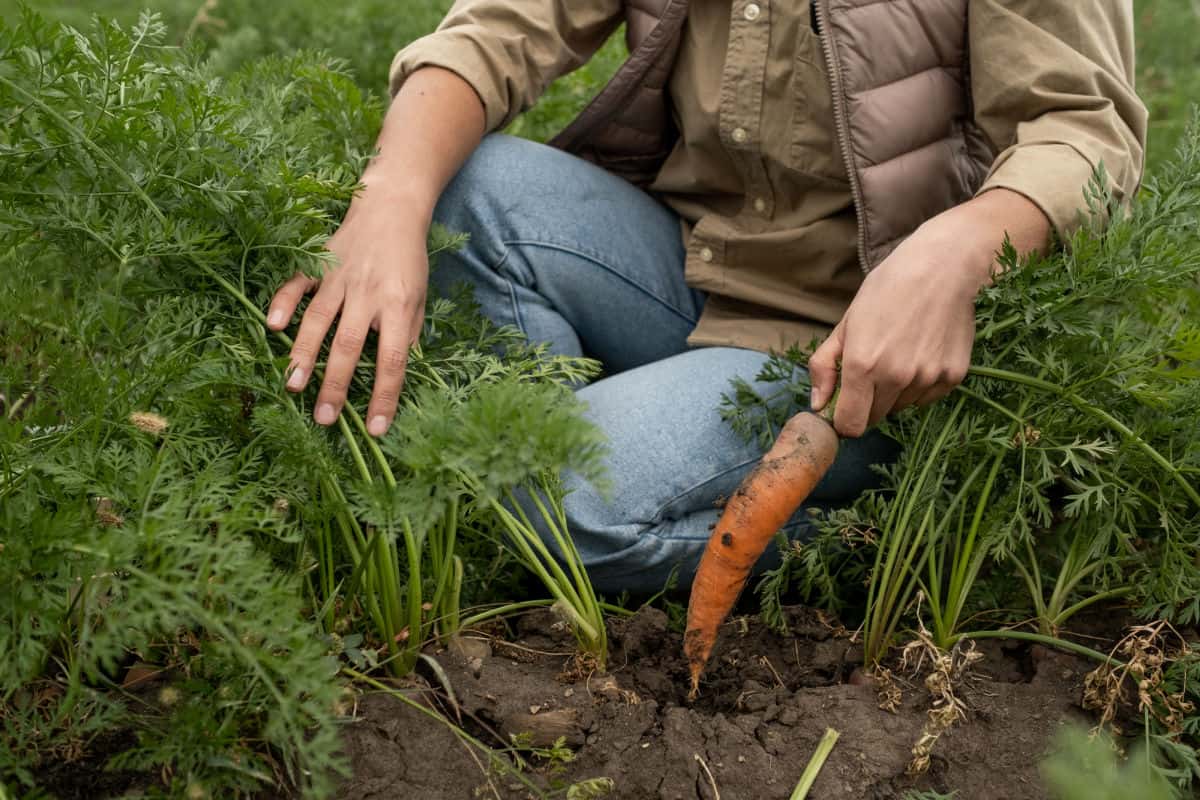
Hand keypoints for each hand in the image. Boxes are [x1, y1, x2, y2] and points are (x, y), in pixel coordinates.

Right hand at [266, 189, 430, 436]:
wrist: (391, 207)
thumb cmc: (409, 259)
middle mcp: (367, 293)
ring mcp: (339, 277)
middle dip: (335, 385)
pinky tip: (271, 325)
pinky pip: (296, 283)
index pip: (392, 360)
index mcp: (398, 305)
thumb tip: (400, 373)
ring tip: (292, 386)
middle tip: (324, 419)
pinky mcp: (317, 262)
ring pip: (318, 320)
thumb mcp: (419, 297)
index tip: (375, 428)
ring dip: (304, 354)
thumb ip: (408, 333)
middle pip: (348, 346)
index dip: (384, 396)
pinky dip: (283, 302)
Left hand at [808, 189, 1050, 437]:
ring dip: (894, 392)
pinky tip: (921, 353)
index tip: (844, 406)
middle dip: (867, 403)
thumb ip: (825, 366)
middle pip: (875, 417)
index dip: (844, 420)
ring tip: (899, 354)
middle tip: (872, 371)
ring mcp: (927, 379)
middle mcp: (896, 378)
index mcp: (863, 365)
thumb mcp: (846, 323)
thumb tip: (817, 404)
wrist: (942, 267)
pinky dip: (920, 385)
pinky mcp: (953, 376)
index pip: (850, 425)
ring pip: (901, 407)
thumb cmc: (887, 289)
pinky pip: (927, 397)